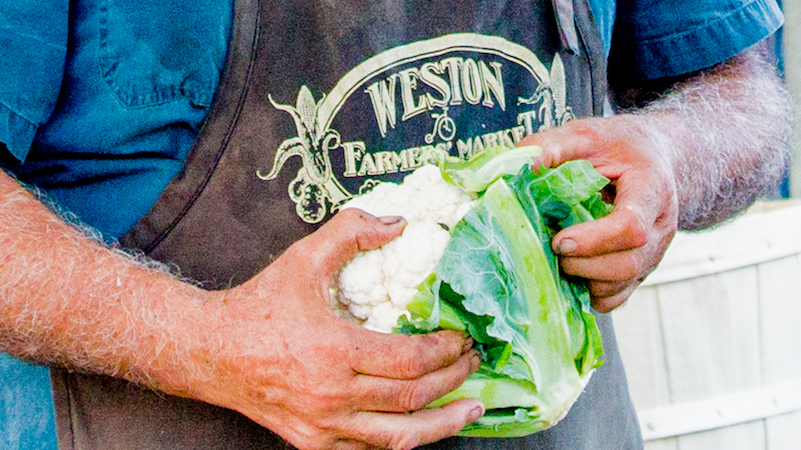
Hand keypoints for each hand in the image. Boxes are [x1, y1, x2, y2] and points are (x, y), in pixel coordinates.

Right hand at [192, 209, 482, 449]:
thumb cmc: (259, 306)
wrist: (210, 352)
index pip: (411, 360)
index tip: (463, 338)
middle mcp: (332, 395)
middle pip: (413, 397)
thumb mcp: (303, 258)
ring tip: (471, 410)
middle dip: (455, 380)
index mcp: (334, 350)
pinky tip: (422, 424)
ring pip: (400, 437)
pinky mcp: (314, 443)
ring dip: (442, 423)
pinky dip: (402, 438)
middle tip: (475, 362)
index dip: (447, 351)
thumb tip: (399, 223)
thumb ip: (351, 233)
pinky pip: (371, 449)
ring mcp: (324, 426)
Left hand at [519, 116, 678, 311]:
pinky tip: (568, 269)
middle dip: (582, 265)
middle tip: (550, 248)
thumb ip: (548, 146)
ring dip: (582, 279)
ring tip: (556, 256)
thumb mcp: (584, 134)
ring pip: (621, 285)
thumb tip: (515, 169)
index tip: (558, 239)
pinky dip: (587, 292)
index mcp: (652, 189)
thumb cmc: (617, 146)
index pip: (632, 228)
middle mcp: (660, 227)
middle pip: (627, 264)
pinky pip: (615, 298)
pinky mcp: (639, 271)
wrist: (654, 157)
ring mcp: (653, 253)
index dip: (592, 240)